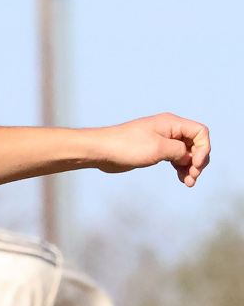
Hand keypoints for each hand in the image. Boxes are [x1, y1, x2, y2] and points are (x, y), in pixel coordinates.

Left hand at [87, 114, 210, 185]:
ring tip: (188, 183)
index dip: (204, 148)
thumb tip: (188, 157)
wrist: (101, 150)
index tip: (195, 164)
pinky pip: (175, 158)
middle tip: (193, 177)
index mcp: (172, 123)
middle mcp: (169, 129)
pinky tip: (182, 179)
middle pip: (195, 143)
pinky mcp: (155, 150)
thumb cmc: (127, 147)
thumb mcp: (158, 148)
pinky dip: (181, 168)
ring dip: (190, 167)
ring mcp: (163, 140)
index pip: (200, 132)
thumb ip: (179, 151)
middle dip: (198, 161)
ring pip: (186, 153)